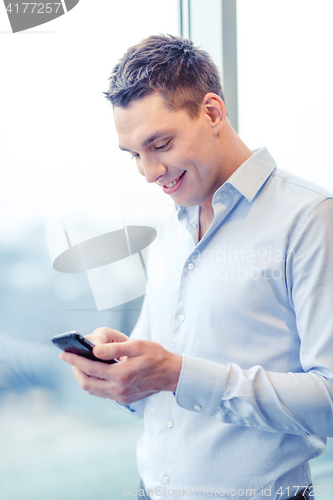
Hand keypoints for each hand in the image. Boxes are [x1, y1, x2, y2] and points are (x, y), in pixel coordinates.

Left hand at [60, 327, 181, 404]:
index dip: (75, 361)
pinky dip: (94, 383)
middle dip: (76, 371)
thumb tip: (94, 349)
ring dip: (84, 378)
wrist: (171, 374)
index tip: (63, 354)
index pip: (90, 368)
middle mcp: (119, 389)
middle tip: (71, 359)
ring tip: (80, 365)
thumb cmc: (155, 355)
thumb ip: (114, 348)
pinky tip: (95, 372)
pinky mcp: (124, 400)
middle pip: (87, 383)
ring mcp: (121, 396)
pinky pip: (102, 393)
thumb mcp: (137, 346)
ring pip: (93, 390)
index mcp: (121, 374)